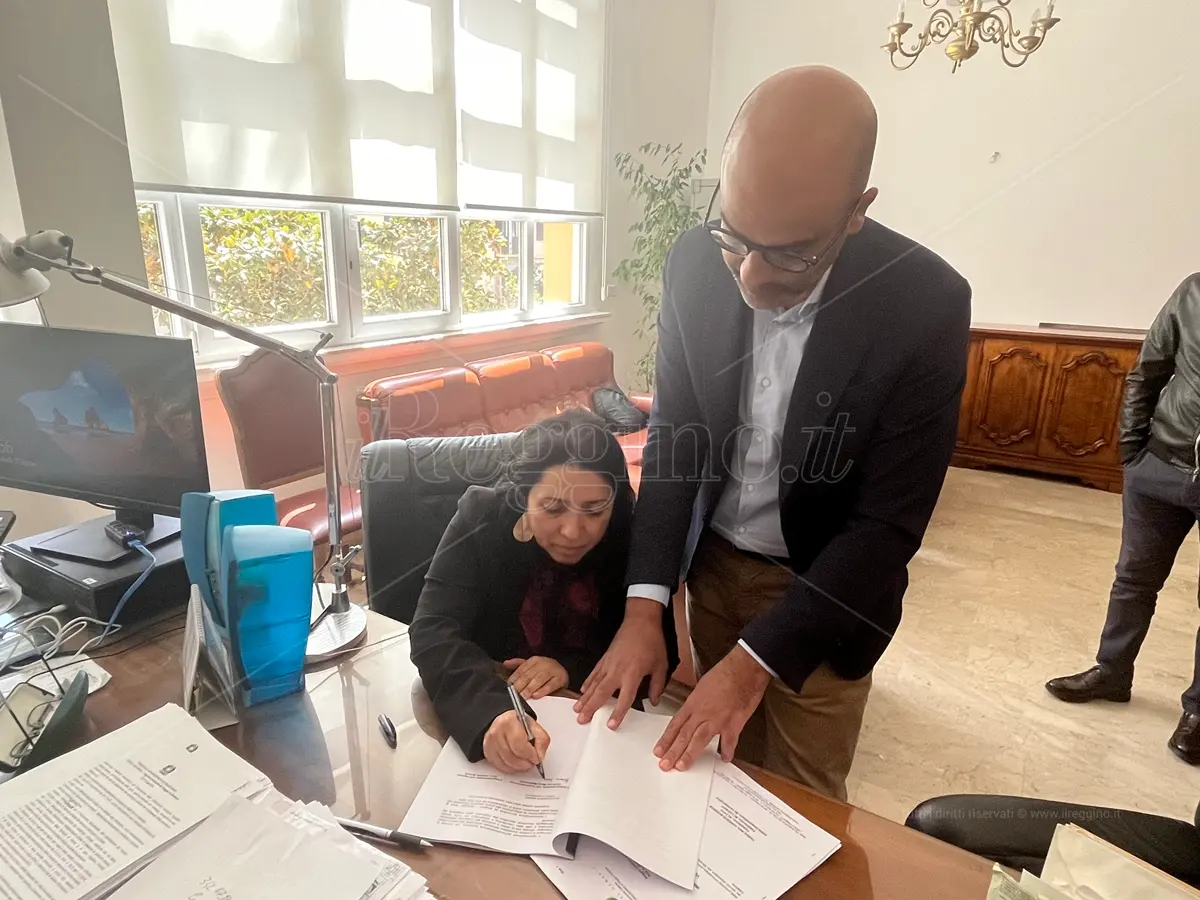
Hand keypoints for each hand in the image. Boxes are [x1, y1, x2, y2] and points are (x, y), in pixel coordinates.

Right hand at [482, 710, 550, 773]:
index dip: (529, 755)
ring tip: (525, 762)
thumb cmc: (519, 724)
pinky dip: (510, 768)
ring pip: (506, 763)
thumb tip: (539, 756)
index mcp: (509, 722)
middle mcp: (496, 732)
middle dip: (525, 763)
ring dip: (518, 767)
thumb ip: (542, 740)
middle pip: (512, 757)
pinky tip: (516, 763)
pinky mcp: (488, 752)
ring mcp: (490, 743)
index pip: (519, 745)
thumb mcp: (534, 726)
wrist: (505, 722)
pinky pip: (500, 767)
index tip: (536, 757)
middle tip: (532, 762)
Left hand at [503, 656, 568, 699]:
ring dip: (529, 689)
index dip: (513, 680)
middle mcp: (543, 663)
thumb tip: (505, 663)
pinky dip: (543, 691)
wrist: (562, 672)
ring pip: (538, 680)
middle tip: (514, 695)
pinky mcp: (561, 678)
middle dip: (520, 686)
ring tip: (523, 697)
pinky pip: (551, 685)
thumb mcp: (532, 666)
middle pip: (528, 676)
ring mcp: (552, 670)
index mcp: (534, 660)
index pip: (521, 670)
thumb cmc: (545, 670)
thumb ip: (518, 665)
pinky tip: (536, 696)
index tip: (508, 689)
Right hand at [575, 598, 667, 727]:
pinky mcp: (605, 657)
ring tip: (577, 710)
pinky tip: (583, 691)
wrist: (641, 620)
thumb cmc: (653, 642)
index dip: (618, 712)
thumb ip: (657, 685)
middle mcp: (618, 670)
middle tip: (581, 720)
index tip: (610, 725)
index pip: (625, 698)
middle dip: (591, 707)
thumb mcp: (661, 665)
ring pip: (594, 684)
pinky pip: (595, 672)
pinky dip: (588, 682)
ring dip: (585, 697)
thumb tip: (653, 701)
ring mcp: (609, 663)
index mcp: (633, 673)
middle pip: (602, 692)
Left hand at [654, 644, 770, 771]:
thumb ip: (697, 703)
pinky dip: (727, 751)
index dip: (666, 739)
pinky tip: (724, 759)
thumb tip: (694, 714)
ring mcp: (718, 719)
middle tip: (665, 764)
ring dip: (690, 754)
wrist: (744, 668)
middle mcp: (703, 712)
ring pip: (700, 739)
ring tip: (682, 766)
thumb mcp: (703, 686)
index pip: (675, 724)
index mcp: (694, 703)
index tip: (659, 751)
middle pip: (684, 735)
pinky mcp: (734, 723)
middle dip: (673, 751)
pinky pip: (729, 741)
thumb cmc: (725, 673)